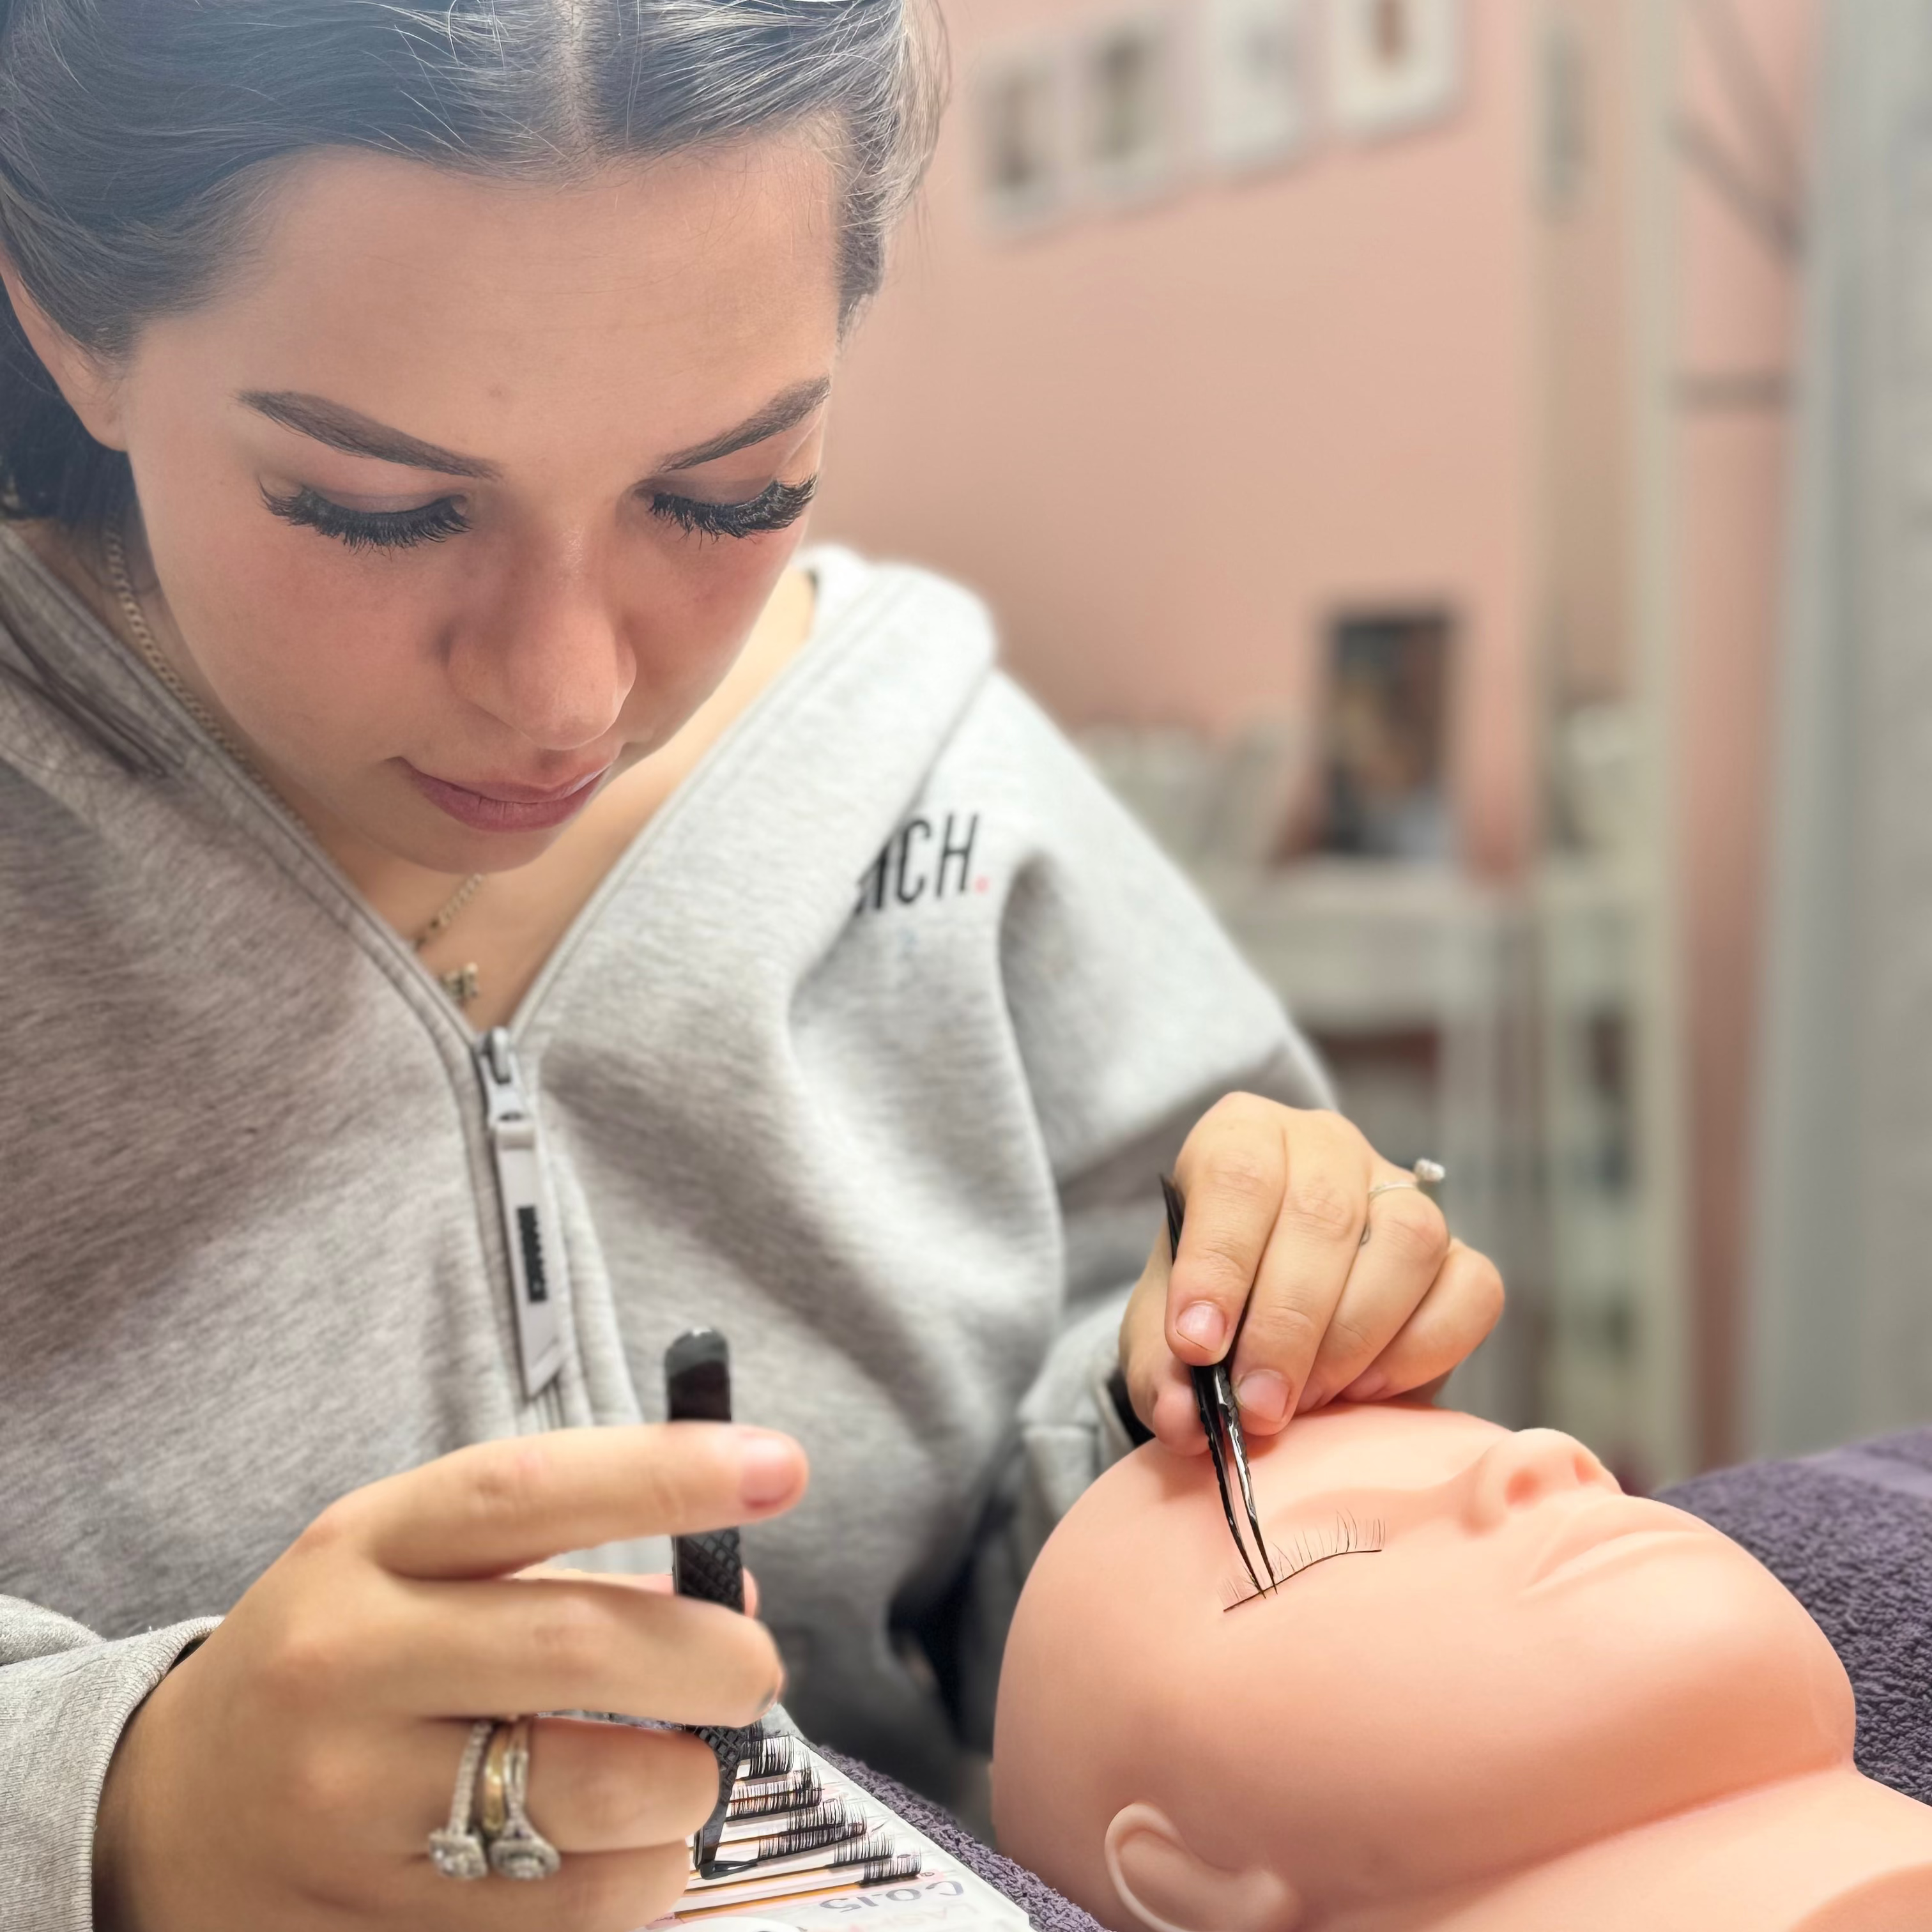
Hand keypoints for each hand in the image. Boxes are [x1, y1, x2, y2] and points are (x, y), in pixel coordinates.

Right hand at [93, 1424, 807, 1931]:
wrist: (161, 1817)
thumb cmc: (333, 1658)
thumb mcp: (412, 1566)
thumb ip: (563, 1563)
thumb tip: (731, 1595)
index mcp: (366, 1550)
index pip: (530, 1491)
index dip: (667, 1474)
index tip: (780, 1467)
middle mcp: (350, 1669)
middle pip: (579, 1651)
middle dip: (715, 1661)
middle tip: (756, 1671)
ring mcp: (354, 1807)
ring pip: (590, 1800)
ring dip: (687, 1788)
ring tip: (687, 1771)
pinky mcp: (373, 1921)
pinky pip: (563, 1912)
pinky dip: (638, 1881)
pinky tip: (631, 1848)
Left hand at [1118, 1095, 1503, 1448]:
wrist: (1262, 1317)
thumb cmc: (1209, 1304)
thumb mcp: (1162, 1334)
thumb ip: (1162, 1373)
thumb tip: (1183, 1418)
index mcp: (1243, 1135)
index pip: (1237, 1174)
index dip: (1218, 1263)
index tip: (1197, 1344)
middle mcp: (1325, 1146)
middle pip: (1322, 1212)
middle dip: (1286, 1325)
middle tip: (1260, 1405)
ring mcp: (1402, 1193)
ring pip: (1407, 1240)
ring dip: (1354, 1335)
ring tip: (1312, 1396)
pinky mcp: (1458, 1253)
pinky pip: (1471, 1289)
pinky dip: (1422, 1351)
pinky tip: (1369, 1387)